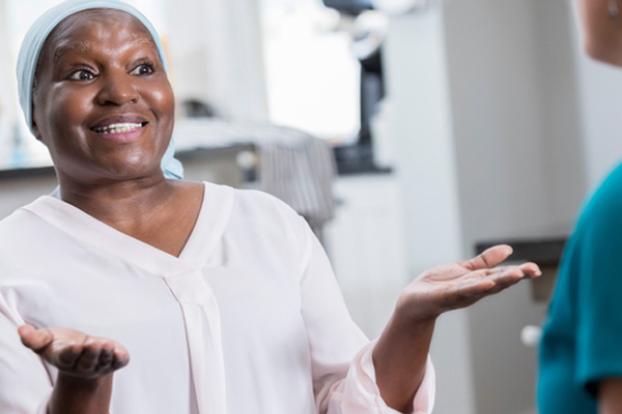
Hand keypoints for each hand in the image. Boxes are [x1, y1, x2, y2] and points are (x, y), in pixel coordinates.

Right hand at [18, 325, 128, 379]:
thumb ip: (34, 338)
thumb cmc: (62, 344)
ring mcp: (100, 365)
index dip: (72, 352)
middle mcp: (83, 365)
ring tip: (106, 345)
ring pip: (103, 361)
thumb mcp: (47, 340)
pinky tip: (121, 354)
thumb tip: (21, 329)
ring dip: (105, 354)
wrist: (83, 354)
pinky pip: (119, 362)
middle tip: (95, 344)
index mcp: (66, 359)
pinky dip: (120, 358)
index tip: (76, 346)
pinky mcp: (115, 361)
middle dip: (91, 353)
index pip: (68, 357)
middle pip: (88, 361)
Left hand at [397, 245, 540, 322]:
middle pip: (497, 282)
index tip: (536, 269)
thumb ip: (485, 261)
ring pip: (483, 287)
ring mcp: (460, 294)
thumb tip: (508, 250)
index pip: (501, 276)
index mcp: (478, 282)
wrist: (414, 300)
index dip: (519, 273)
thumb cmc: (439, 285)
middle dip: (514, 277)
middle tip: (532, 271)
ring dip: (500, 282)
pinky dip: (475, 288)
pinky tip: (487, 282)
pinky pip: (461, 291)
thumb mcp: (465, 270)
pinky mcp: (445, 296)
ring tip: (516, 274)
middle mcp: (473, 290)